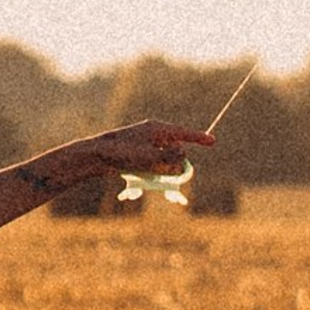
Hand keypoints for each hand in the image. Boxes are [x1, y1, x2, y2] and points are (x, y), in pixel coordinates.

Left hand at [31, 123, 216, 191]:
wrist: (95, 155)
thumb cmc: (121, 153)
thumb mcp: (149, 157)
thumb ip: (169, 157)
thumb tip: (183, 157)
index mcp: (157, 129)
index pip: (184, 133)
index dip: (200, 138)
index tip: (214, 142)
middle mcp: (153, 134)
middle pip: (176, 148)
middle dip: (177, 162)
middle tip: (178, 176)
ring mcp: (145, 143)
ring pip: (165, 158)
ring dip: (164, 170)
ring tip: (153, 178)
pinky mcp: (138, 153)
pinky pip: (154, 163)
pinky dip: (155, 171)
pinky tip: (145, 180)